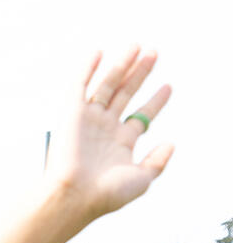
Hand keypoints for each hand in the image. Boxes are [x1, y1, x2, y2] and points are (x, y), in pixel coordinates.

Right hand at [0, 48, 172, 242]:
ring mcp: (88, 120)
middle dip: (140, 74)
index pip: (141, 116)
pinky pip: (79, 85)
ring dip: (121, 65)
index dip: (156, 101)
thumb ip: (157, 162)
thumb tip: (170, 144)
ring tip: (138, 47)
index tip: (168, 87)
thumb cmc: (105, 194)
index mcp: (120, 144)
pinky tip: (99, 53)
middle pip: (126, 94)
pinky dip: (87, 69)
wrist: (74, 195)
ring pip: (108, 85)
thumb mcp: (141, 180)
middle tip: (154, 54)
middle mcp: (104, 129)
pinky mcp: (72, 113)